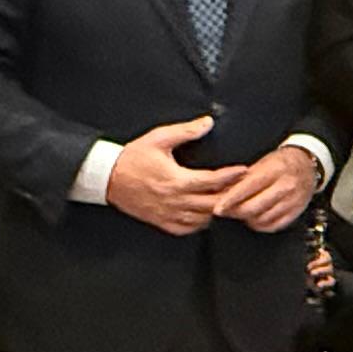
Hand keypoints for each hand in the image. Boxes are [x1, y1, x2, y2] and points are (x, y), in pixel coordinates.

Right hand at [109, 116, 234, 232]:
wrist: (107, 177)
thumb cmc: (133, 157)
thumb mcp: (159, 138)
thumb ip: (186, 131)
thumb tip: (208, 122)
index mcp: (176, 180)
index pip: (211, 181)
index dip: (230, 176)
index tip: (244, 169)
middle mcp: (174, 201)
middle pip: (212, 204)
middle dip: (230, 196)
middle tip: (244, 189)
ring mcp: (168, 214)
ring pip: (202, 219)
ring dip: (217, 211)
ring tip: (230, 201)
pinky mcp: (161, 222)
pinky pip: (187, 229)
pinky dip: (200, 223)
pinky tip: (207, 214)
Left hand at [212, 140, 323, 232]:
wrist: (308, 165)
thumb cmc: (282, 163)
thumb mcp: (262, 163)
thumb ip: (242, 178)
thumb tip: (221, 192)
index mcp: (274, 170)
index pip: (248, 187)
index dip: (231, 199)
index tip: (217, 208)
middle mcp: (285, 186)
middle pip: (253, 207)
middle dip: (235, 212)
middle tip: (225, 212)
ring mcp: (292, 200)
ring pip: (262, 219)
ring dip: (247, 219)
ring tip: (241, 212)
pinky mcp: (296, 212)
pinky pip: (273, 226)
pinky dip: (260, 224)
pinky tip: (256, 218)